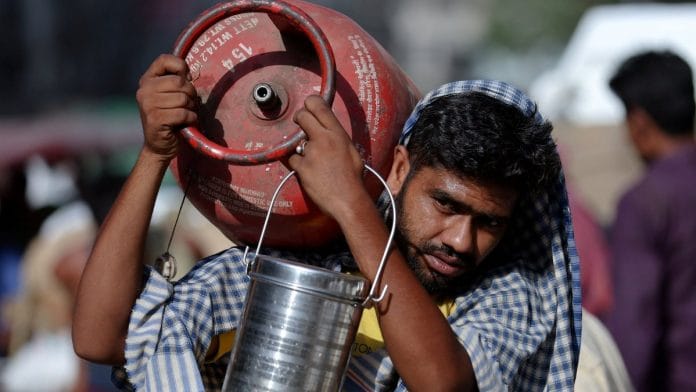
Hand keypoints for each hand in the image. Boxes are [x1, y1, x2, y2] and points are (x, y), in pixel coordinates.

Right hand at [135, 54, 198, 160]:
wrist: (159, 146)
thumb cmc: (170, 118)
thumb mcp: (170, 96)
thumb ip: (176, 81)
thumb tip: (189, 74)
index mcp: (147, 80)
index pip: (164, 60)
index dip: (181, 67)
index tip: (186, 80)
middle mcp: (144, 90)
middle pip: (179, 81)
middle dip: (191, 94)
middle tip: (189, 104)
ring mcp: (148, 105)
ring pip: (183, 98)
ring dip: (191, 108)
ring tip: (186, 114)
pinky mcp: (155, 119)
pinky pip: (183, 113)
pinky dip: (191, 119)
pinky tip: (186, 123)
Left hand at [288, 95, 369, 220]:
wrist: (348, 200)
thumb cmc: (353, 178)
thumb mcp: (351, 151)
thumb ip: (338, 138)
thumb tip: (328, 131)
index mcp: (338, 134)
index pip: (320, 106)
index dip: (310, 102)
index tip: (307, 107)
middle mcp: (324, 139)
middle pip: (303, 115)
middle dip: (299, 118)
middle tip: (300, 125)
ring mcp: (311, 152)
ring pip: (295, 140)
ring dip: (300, 148)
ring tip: (312, 161)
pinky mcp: (302, 167)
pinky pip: (292, 159)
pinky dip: (297, 164)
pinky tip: (308, 172)